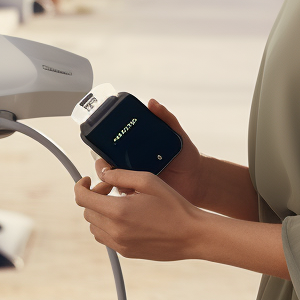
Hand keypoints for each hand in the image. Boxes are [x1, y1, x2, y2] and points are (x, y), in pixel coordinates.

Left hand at [74, 166, 206, 261]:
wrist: (192, 235)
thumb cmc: (173, 205)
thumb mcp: (147, 181)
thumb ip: (119, 175)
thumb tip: (101, 172)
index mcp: (118, 211)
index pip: (81, 198)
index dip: (80, 185)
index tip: (88, 179)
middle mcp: (115, 231)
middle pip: (87, 211)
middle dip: (94, 196)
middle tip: (112, 189)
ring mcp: (120, 245)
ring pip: (94, 226)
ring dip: (100, 212)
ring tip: (120, 204)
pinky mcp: (126, 253)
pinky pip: (105, 238)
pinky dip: (108, 226)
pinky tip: (126, 218)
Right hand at [89, 100, 207, 207]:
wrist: (197, 178)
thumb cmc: (185, 156)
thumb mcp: (176, 134)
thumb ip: (166, 118)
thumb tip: (152, 103)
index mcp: (133, 149)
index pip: (110, 146)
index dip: (102, 147)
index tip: (102, 149)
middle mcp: (130, 164)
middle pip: (105, 165)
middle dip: (102, 167)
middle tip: (109, 168)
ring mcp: (134, 181)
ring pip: (112, 182)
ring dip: (111, 182)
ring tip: (121, 180)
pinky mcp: (140, 196)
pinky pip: (126, 195)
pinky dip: (124, 194)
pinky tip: (131, 192)